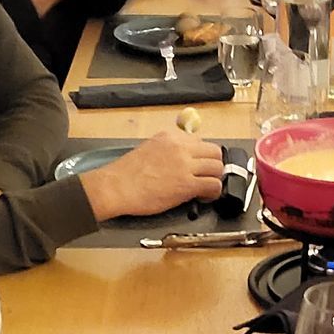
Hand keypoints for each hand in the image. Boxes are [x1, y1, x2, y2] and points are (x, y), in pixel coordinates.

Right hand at [79, 128, 225, 219]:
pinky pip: (213, 185)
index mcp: (170, 137)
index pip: (199, 141)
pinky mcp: (187, 184)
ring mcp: (185, 164)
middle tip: (207, 176)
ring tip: (206, 187)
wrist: (116, 187)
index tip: (199, 165)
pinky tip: (204, 197)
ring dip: (214, 178)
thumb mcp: (149, 149)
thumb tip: (182, 159)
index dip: (201, 156)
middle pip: (214, 151)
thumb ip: (168, 151)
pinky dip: (213, 192)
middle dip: (213, 164)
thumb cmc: (126, 174)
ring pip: (217, 167)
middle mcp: (180, 147)